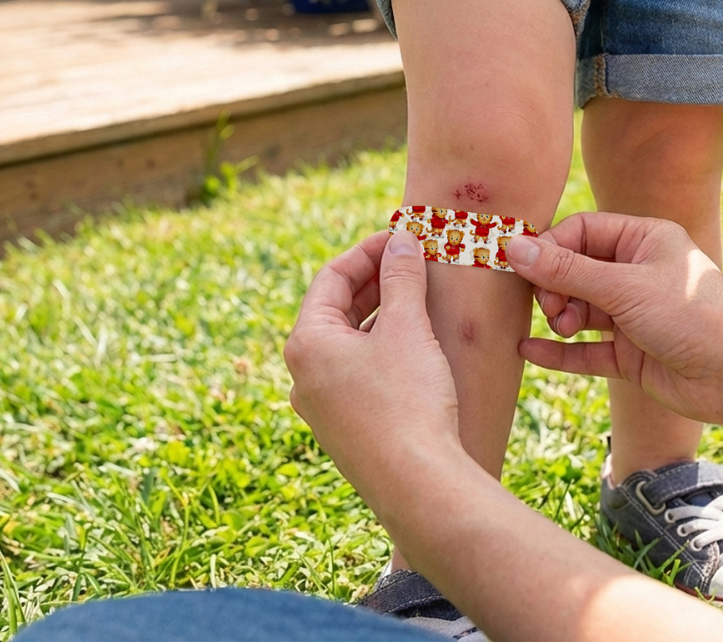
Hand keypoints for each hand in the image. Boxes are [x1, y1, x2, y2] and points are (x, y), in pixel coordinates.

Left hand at [284, 230, 460, 502]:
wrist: (418, 485)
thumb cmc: (408, 401)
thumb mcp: (407, 328)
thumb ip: (402, 277)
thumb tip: (402, 239)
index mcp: (307, 344)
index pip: (330, 277)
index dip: (368, 251)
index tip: (402, 238)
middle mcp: (303, 374)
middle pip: (336, 308)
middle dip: (376, 280)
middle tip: (413, 261)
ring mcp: (322, 405)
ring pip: (348, 340)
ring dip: (381, 312)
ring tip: (419, 296)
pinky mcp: (346, 427)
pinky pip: (358, 370)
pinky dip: (383, 345)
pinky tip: (416, 342)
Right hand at [507, 213, 722, 422]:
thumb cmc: (694, 315)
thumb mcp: (624, 286)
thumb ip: (566, 270)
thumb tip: (513, 246)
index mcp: (643, 240)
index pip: (581, 231)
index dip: (548, 247)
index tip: (520, 265)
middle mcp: (637, 272)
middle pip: (574, 270)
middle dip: (554, 286)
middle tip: (549, 306)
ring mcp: (633, 315)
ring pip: (579, 310)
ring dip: (559, 317)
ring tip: (558, 325)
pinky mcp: (631, 354)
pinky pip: (586, 350)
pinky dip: (560, 351)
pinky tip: (529, 351)